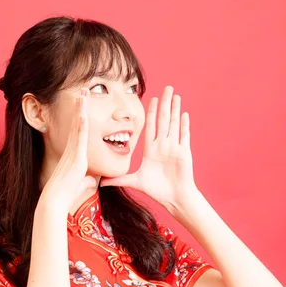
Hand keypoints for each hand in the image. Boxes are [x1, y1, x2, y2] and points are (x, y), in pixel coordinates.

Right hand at [39, 88, 96, 213]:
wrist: (56, 199)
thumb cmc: (67, 193)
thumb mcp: (82, 183)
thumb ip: (87, 179)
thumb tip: (92, 179)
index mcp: (75, 153)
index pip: (80, 130)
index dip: (82, 115)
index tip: (85, 103)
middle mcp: (73, 148)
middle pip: (78, 122)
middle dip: (80, 105)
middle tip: (84, 89)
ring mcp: (73, 150)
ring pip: (78, 124)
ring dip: (80, 108)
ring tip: (83, 92)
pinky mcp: (75, 155)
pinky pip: (79, 136)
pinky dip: (81, 123)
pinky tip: (84, 112)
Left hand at [100, 86, 196, 208]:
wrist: (174, 198)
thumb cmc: (158, 190)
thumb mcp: (135, 181)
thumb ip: (119, 178)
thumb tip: (101, 182)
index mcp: (152, 149)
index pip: (151, 126)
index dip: (151, 112)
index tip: (151, 99)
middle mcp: (163, 145)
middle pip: (164, 119)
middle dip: (165, 103)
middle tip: (167, 88)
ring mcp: (174, 147)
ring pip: (174, 123)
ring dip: (175, 109)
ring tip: (175, 95)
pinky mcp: (183, 152)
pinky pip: (183, 135)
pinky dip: (184, 125)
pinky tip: (184, 113)